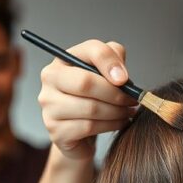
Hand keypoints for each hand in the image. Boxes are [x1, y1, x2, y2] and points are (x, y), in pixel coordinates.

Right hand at [38, 40, 137, 160]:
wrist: (79, 131)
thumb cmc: (93, 97)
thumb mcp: (104, 71)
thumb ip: (113, 58)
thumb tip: (119, 73)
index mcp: (63, 60)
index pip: (90, 51)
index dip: (110, 63)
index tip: (125, 79)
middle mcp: (50, 80)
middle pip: (86, 82)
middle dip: (115, 93)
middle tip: (132, 99)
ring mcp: (50, 107)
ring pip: (91, 108)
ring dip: (117, 111)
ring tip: (128, 111)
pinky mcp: (56, 131)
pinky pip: (89, 127)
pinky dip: (111, 125)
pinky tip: (119, 123)